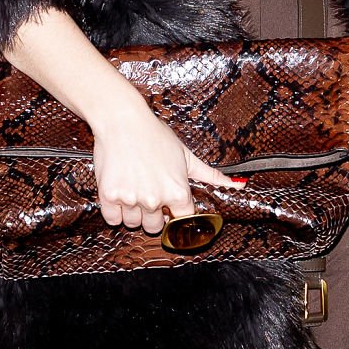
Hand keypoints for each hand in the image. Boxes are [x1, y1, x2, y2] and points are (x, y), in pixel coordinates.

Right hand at [92, 96, 242, 234]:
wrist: (122, 121)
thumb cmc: (154, 135)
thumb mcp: (186, 155)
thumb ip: (210, 176)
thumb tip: (238, 185)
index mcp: (177, 192)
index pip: (181, 220)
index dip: (174, 214)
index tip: (169, 207)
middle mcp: (155, 199)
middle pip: (154, 227)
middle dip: (153, 215)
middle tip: (148, 193)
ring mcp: (131, 199)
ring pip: (133, 223)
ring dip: (133, 213)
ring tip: (133, 189)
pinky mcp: (109, 196)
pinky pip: (112, 219)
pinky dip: (115, 211)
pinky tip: (120, 194)